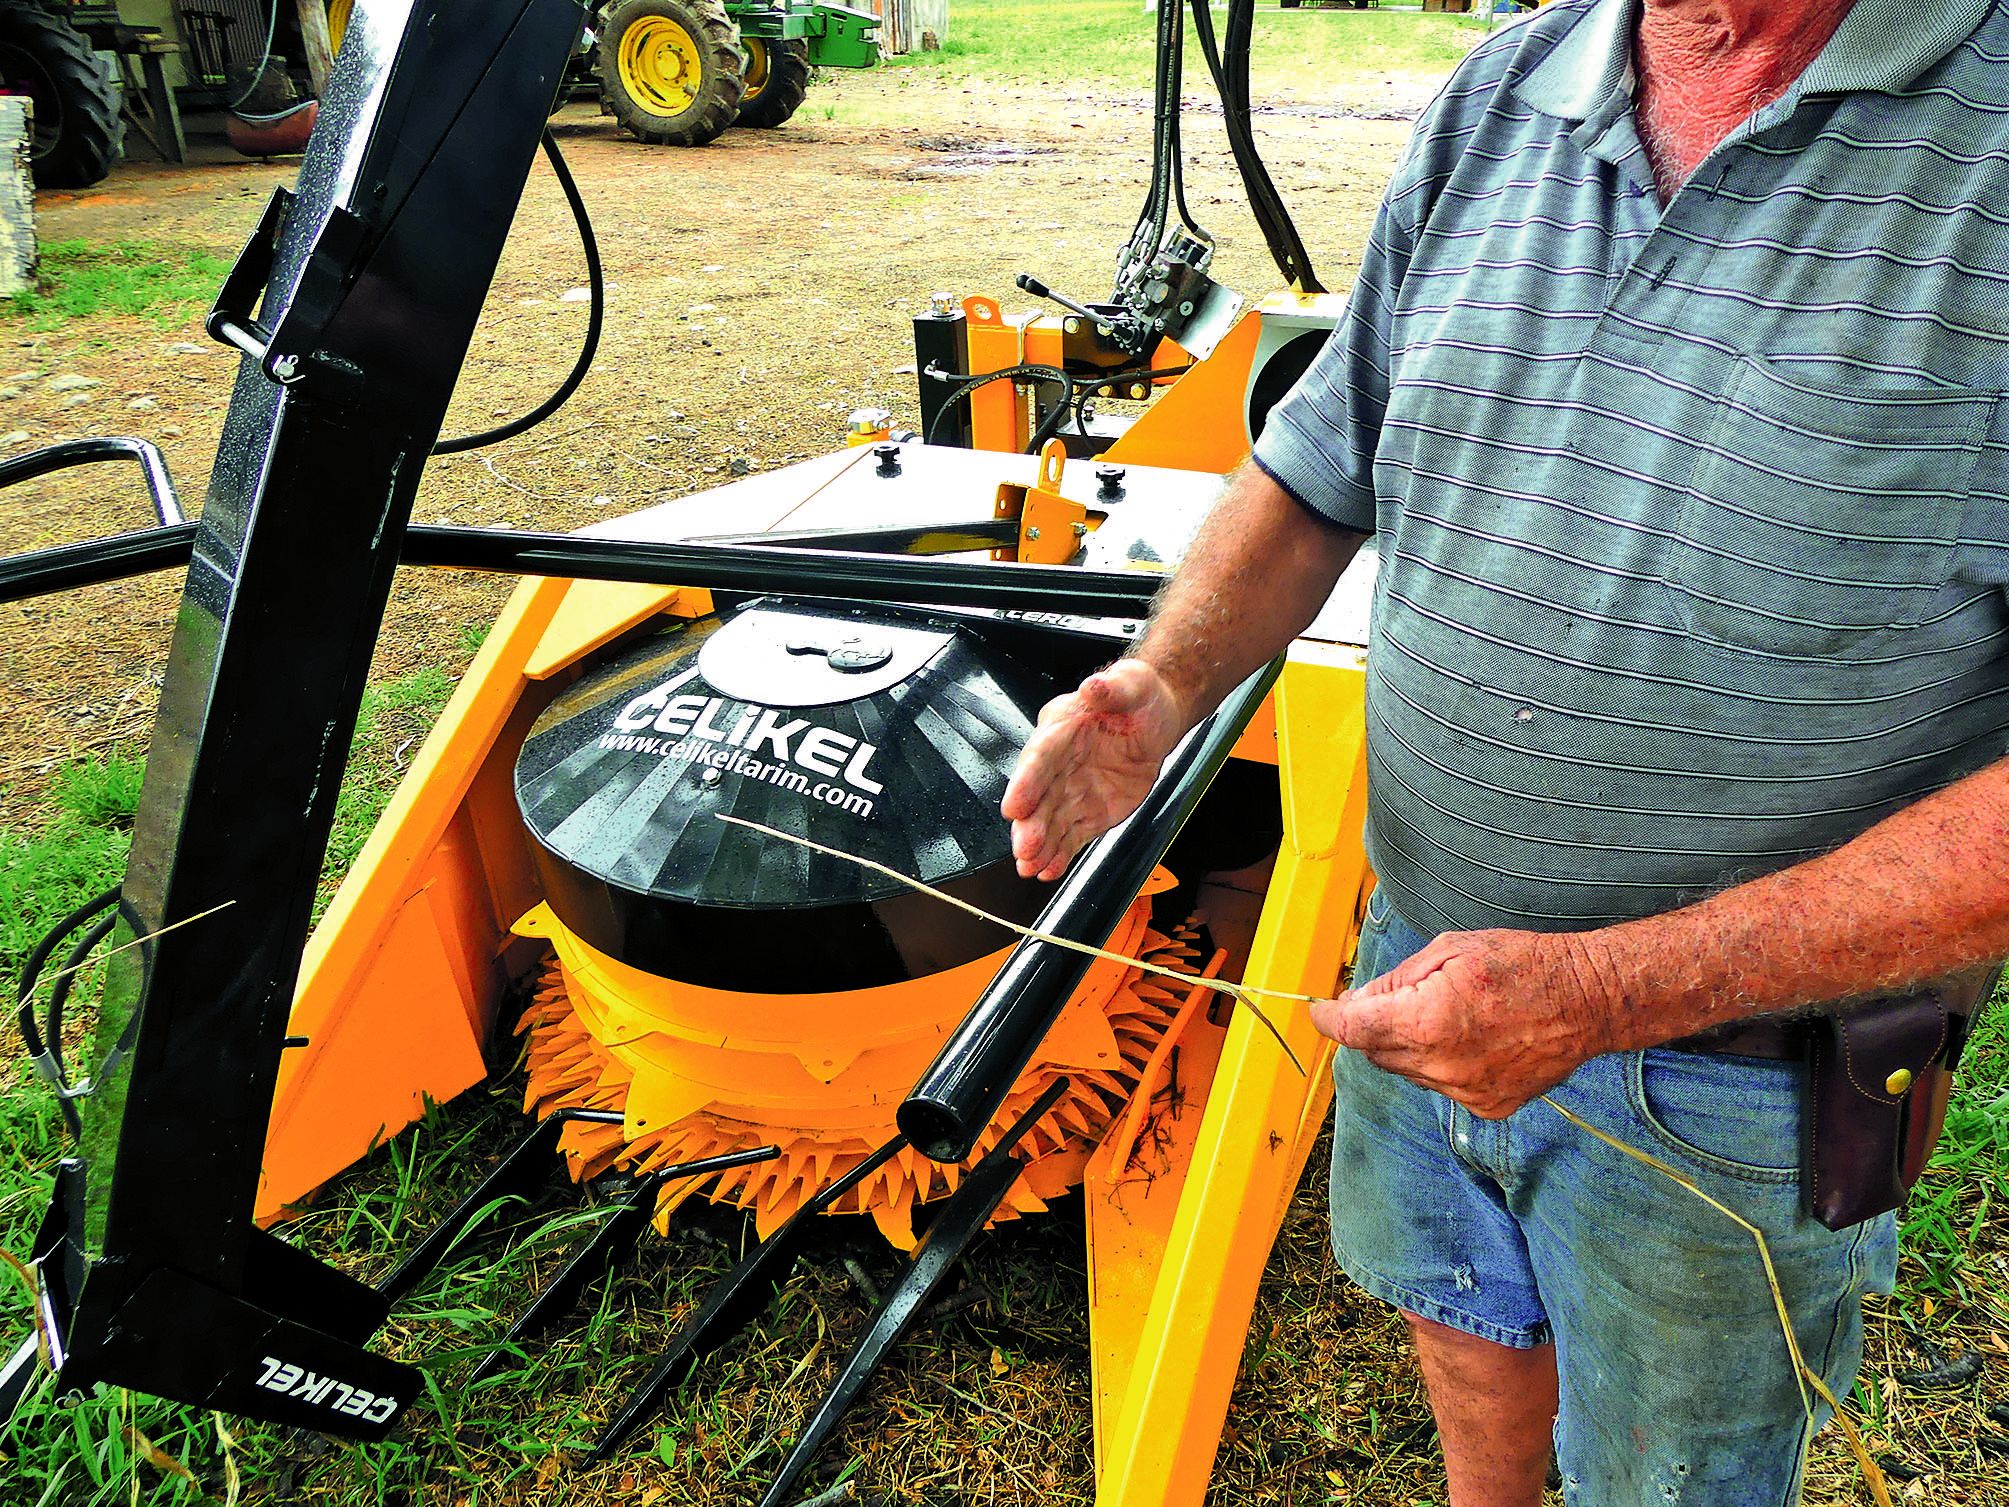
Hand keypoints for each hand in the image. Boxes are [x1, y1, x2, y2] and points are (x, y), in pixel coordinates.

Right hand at [1000, 658, 1187, 880]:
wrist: (1155, 720)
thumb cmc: (1138, 697)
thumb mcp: (1132, 684)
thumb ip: (1112, 688)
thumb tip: (1094, 685)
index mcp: (1063, 727)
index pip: (1040, 756)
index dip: (1026, 782)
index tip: (1014, 805)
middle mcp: (1058, 762)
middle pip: (1039, 796)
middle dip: (1030, 824)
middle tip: (1024, 848)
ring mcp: (1070, 790)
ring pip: (1050, 821)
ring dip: (1039, 846)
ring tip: (1030, 868)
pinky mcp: (1086, 811)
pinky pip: (1070, 835)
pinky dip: (1059, 854)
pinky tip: (1048, 871)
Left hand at [1308, 928, 1622, 1118]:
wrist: (1589, 1001)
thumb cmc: (1522, 965)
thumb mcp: (1450, 951)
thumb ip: (1395, 981)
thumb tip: (1356, 1002)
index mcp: (1426, 1021)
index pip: (1351, 1031)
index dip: (1328, 1019)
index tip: (1319, 1011)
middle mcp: (1441, 1065)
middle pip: (1375, 1052)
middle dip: (1374, 1026)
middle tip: (1402, 998)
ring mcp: (1466, 1091)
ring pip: (1408, 1071)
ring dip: (1411, 1046)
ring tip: (1452, 1014)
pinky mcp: (1488, 1107)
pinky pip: (1442, 1086)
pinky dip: (1443, 1064)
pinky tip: (1475, 1039)